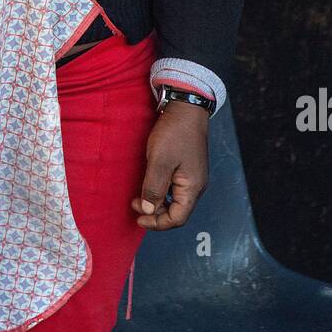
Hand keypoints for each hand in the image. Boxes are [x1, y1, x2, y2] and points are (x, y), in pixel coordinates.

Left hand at [132, 101, 208, 229]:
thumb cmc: (175, 132)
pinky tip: (149, 183)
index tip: (139, 218)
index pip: (177, 218)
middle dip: (155, 213)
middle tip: (135, 205)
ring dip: (157, 202)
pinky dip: (161, 191)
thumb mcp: (160, 161)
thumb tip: (148, 211)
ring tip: (139, 196)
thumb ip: (154, 188)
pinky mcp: (187, 167)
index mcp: (193, 187)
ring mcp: (192, 176)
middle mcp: (196, 185)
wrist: (186, 107)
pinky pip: (175, 187)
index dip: (157, 223)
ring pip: (175, 199)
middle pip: (177, 211)